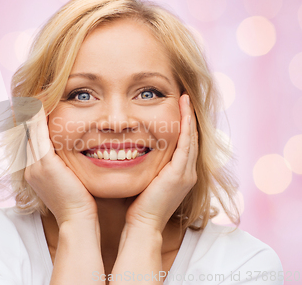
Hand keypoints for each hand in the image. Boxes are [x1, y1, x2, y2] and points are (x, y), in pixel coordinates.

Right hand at [23, 108, 97, 226]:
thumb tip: (81, 156)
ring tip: (36, 95)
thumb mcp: (72, 180)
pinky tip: (41, 102)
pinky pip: (37, 132)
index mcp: (37, 171)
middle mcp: (31, 166)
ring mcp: (34, 165)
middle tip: (34, 97)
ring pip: (29, 130)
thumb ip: (70, 167)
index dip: (34, 124)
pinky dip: (38, 116)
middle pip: (26, 133)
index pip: (33, 141)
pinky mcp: (43, 162)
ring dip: (32, 112)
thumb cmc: (83, 203)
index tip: (39, 108)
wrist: (79, 220)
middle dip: (29, 115)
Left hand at [125, 94, 197, 231]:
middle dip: (188, 116)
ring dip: (188, 116)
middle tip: (184, 96)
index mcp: (179, 174)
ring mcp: (186, 173)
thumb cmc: (137, 205)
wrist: (143, 224)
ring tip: (184, 97)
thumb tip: (129, 149)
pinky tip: (183, 111)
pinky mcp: (180, 174)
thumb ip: (145, 164)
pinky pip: (186, 143)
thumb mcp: (144, 179)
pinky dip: (186, 126)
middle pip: (191, 137)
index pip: (184, 143)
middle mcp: (187, 172)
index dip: (183, 124)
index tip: (177, 106)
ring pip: (191, 138)